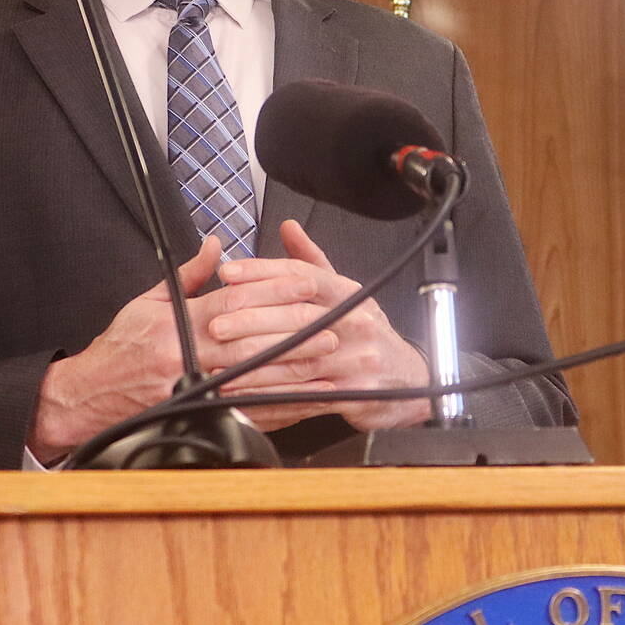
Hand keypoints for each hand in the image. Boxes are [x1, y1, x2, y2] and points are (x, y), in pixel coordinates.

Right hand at [27, 236, 343, 458]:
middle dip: (294, 335)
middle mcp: (187, 355)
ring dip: (294, 372)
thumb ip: (189, 276)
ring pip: (252, 379)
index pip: (234, 303)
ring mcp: (192, 388)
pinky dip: (275, 407)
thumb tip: (217, 247)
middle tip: (331, 328)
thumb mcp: (148, 301)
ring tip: (326, 363)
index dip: (272, 294)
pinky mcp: (195, 414)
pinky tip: (302, 401)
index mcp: (178, 323)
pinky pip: (243, 411)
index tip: (305, 288)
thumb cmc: (121, 346)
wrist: (90, 394)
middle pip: (251, 341)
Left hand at [205, 220, 431, 431]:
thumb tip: (288, 227)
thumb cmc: (368, 335)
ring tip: (220, 364)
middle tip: (215, 324)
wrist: (409, 382)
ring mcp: (356, 360)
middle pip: (296, 317)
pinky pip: (304, 397)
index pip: (302, 276)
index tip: (228, 273)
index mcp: (349, 294)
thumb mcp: (347, 293)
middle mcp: (355, 323)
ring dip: (255, 364)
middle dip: (250, 321)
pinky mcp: (354, 394)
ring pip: (297, 359)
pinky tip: (245, 396)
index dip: (262, 271)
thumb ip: (312, 263)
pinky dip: (271, 397)